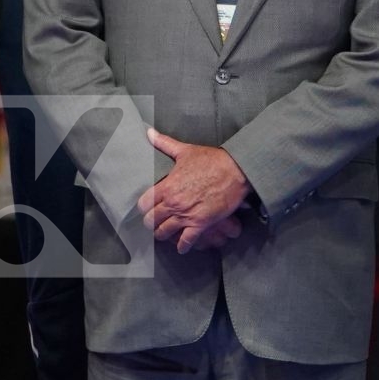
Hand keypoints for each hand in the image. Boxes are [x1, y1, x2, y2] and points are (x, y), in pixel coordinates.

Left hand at [138, 129, 251, 252]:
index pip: (144, 203)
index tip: (146, 208)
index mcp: (167, 186)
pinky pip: (186, 241)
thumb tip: (149, 132)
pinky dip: (183, 246)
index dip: (144, 207)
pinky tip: (181, 247)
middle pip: (151, 221)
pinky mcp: (201, 224)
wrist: (235, 170)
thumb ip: (164, 143)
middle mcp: (173, 203)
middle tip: (154, 223)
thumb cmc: (210, 160)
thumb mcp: (185, 150)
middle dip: (151, 223)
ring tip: (164, 234)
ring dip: (164, 235)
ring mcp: (186, 215)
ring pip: (165, 233)